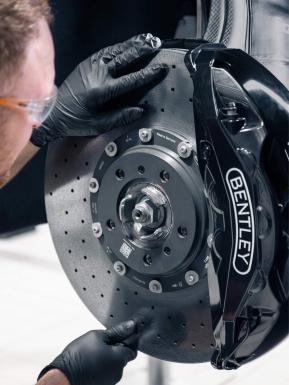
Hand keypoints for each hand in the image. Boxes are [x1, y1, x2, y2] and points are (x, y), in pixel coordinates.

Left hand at [31, 33, 165, 146]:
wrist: (51, 112)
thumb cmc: (74, 121)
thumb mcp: (98, 125)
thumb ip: (120, 117)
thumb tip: (140, 111)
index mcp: (101, 91)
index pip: (130, 80)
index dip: (147, 74)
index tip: (160, 69)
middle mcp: (96, 74)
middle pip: (125, 58)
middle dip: (142, 51)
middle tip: (157, 45)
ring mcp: (90, 66)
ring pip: (116, 51)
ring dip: (132, 45)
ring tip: (147, 40)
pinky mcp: (86, 63)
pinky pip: (106, 51)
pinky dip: (119, 47)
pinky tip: (127, 45)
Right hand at [38, 320, 137, 384]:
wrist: (63, 377)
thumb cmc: (79, 356)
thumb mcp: (97, 336)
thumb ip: (116, 331)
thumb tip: (130, 326)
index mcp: (119, 358)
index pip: (133, 348)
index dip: (128, 339)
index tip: (122, 333)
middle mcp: (118, 372)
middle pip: (124, 356)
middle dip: (116, 347)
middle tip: (102, 341)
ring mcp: (110, 380)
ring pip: (114, 364)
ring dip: (108, 356)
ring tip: (93, 351)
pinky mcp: (102, 384)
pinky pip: (106, 371)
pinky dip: (102, 365)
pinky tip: (91, 361)